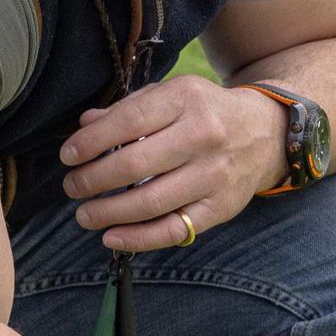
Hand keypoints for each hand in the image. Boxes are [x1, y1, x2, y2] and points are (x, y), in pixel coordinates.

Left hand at [59, 74, 287, 252]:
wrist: (266, 133)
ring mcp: (214, 174)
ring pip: (150, 202)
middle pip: (134, 165)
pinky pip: (174, 230)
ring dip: (108, 213)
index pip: (127, 122)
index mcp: (186, 99)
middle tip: (72, 186)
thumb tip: (85, 127)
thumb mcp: (172, 95)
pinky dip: (138, 239)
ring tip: (85, 214)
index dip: (91, 143)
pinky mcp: (221, 207)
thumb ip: (129, 108)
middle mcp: (203, 136)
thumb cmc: (206, 112)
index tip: (68, 156)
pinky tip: (111, 238)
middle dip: (92, 180)